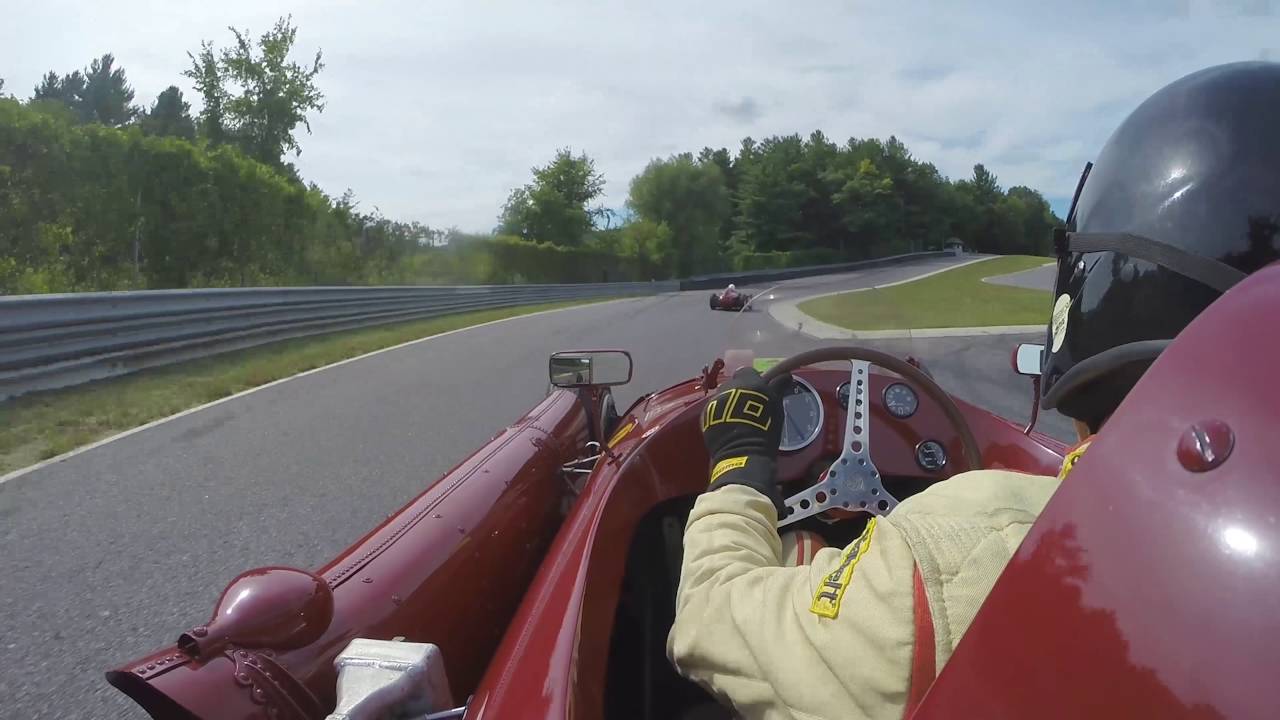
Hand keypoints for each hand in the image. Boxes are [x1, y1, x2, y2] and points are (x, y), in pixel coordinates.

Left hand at [701, 367, 791, 510]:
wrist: (742, 453)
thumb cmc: (764, 428)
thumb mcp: (776, 406)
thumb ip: (778, 387)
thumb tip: (786, 374)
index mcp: (746, 381)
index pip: (748, 372)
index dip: (755, 381)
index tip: (761, 393)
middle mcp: (727, 387)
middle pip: (734, 384)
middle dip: (741, 392)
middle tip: (750, 407)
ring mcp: (714, 401)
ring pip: (723, 396)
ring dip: (730, 403)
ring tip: (738, 419)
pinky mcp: (705, 415)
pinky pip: (714, 409)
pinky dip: (721, 414)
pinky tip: (728, 426)